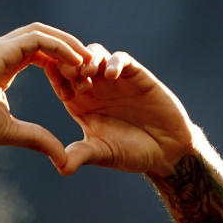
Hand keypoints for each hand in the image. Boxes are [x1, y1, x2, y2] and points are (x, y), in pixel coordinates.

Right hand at [0, 23, 90, 166]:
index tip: (81, 86)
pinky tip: (76, 62)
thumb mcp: (9, 132)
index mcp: (6, 66)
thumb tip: (62, 159)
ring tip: (90, 63)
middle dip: (72, 52)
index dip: (64, 67)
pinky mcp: (2, 48)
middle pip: (48, 40)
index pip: (43, 56)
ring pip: (46, 34)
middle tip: (93, 70)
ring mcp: (3, 47)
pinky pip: (39, 39)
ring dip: (70, 45)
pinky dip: (60, 46)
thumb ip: (37, 139)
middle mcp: (5, 52)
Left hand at [43, 44, 195, 175]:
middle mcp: (95, 89)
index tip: (55, 82)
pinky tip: (110, 75)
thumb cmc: (132, 153)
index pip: (61, 82)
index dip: (55, 77)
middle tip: (69, 73)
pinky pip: (121, 59)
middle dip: (69, 63)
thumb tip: (60, 168)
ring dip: (89, 59)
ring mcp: (115, 80)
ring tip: (88, 74)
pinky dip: (114, 62)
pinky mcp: (136, 75)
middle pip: (74, 63)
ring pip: (95, 54)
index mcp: (80, 104)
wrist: (167, 151)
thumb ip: (81, 155)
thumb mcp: (102, 154)